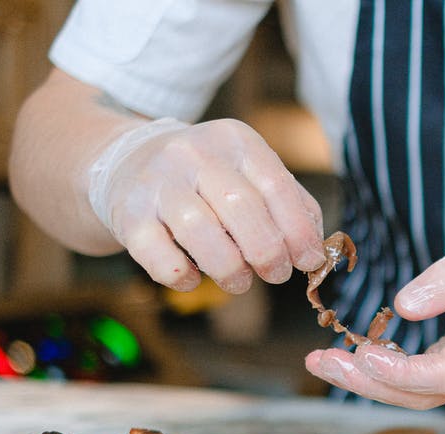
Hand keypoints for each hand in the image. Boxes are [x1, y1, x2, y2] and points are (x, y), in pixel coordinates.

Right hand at [87, 118, 325, 292]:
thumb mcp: (250, 173)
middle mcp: (194, 153)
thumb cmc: (208, 179)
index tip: (309, 261)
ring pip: (200, 231)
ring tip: (239, 282)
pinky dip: (183, 277)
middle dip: (267, 252)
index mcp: (235, 141)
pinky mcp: (128, 214)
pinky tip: (194, 277)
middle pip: (241, 207)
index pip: (276, 185)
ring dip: (229, 269)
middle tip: (275, 275)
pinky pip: (159, 255)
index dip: (298, 231)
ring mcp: (157, 182)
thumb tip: (318, 253)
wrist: (126, 163)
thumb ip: (291, 204)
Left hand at [304, 213, 444, 409]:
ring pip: (423, 393)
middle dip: (369, 384)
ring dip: (372, 383)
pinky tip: (358, 358)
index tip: (362, 353)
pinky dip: (390, 374)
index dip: (400, 372)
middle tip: (320, 362)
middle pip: (425, 394)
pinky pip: (427, 382)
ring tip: (324, 361)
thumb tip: (403, 304)